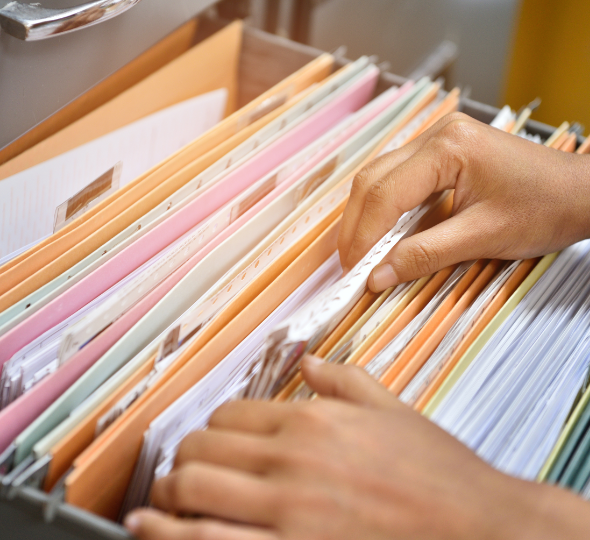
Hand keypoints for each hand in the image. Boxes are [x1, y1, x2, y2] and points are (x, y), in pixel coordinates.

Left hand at [123, 357, 588, 539]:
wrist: (481, 531)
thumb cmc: (439, 477)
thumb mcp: (392, 409)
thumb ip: (343, 378)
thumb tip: (309, 361)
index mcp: (314, 421)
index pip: (230, 414)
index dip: (212, 428)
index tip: (211, 439)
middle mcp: (294, 462)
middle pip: (202, 450)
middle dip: (182, 461)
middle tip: (179, 472)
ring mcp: (290, 513)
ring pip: (195, 494)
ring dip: (165, 499)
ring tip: (156, 506)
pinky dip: (174, 537)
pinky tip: (154, 535)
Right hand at [338, 112, 589, 290]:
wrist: (581, 193)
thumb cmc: (546, 206)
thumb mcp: (483, 236)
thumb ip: (425, 254)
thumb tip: (379, 275)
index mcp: (448, 146)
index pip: (386, 193)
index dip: (364, 235)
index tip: (355, 269)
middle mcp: (437, 135)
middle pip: (372, 179)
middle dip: (356, 226)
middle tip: (349, 265)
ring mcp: (437, 141)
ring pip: (379, 178)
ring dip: (365, 218)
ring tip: (360, 254)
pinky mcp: (441, 155)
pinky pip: (398, 181)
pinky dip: (384, 211)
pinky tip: (382, 235)